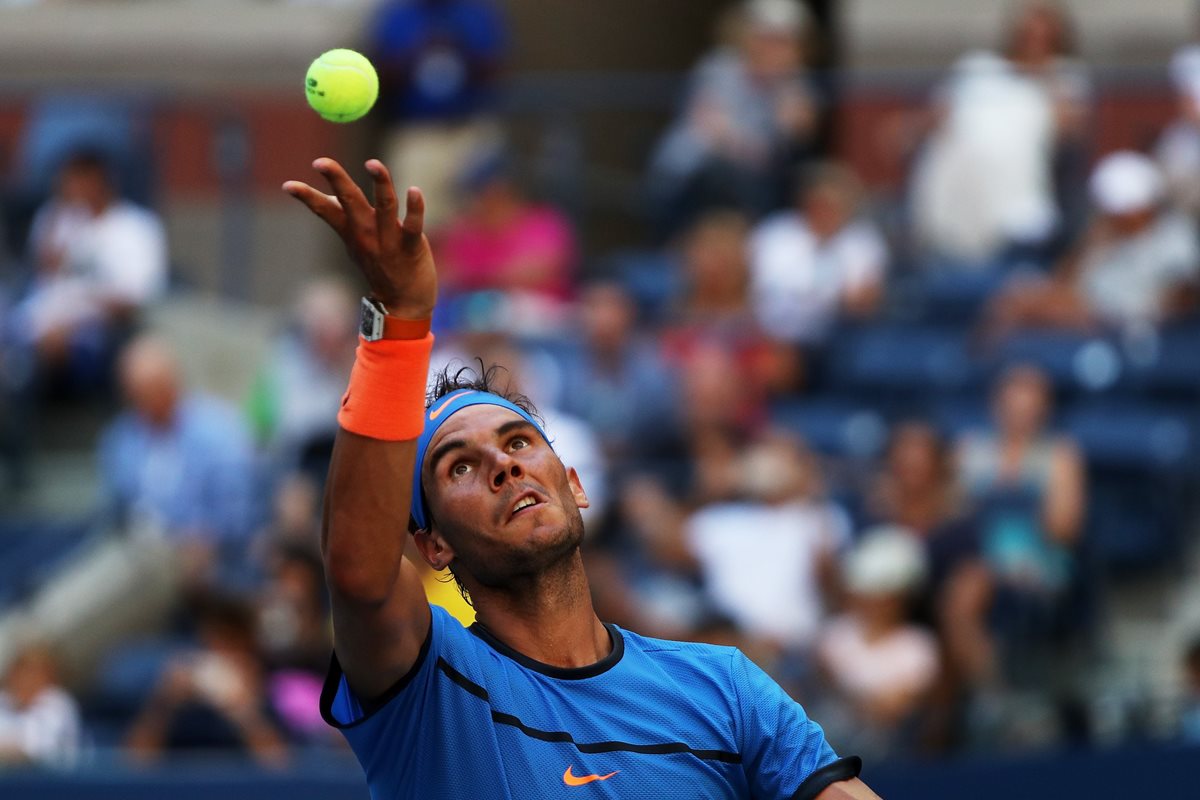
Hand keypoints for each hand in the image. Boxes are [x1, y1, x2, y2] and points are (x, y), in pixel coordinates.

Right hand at [283, 158, 436, 319]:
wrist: (403, 305)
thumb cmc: (380, 268)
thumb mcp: (355, 244)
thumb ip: (344, 218)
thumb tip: (331, 196)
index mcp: (352, 232)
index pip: (325, 211)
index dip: (307, 197)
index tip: (288, 185)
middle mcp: (367, 234)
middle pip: (350, 201)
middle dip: (336, 180)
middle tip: (320, 162)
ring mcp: (389, 241)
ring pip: (385, 206)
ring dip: (380, 183)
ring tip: (372, 163)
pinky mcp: (412, 247)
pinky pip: (413, 226)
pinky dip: (414, 208)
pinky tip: (413, 191)